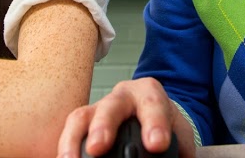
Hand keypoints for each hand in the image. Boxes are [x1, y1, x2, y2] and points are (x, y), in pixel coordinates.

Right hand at [57, 77, 195, 157]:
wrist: (152, 120)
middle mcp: (121, 98)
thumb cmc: (164, 127)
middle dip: (103, 126)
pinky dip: (64, 148)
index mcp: (150, 95)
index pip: (154, 104)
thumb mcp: (178, 135)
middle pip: (111, 107)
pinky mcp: (82, 125)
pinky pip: (68, 134)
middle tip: (98, 148)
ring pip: (80, 118)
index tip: (156, 144)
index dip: (154, 123)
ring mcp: (98, 110)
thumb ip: (179, 149)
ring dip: (73, 140)